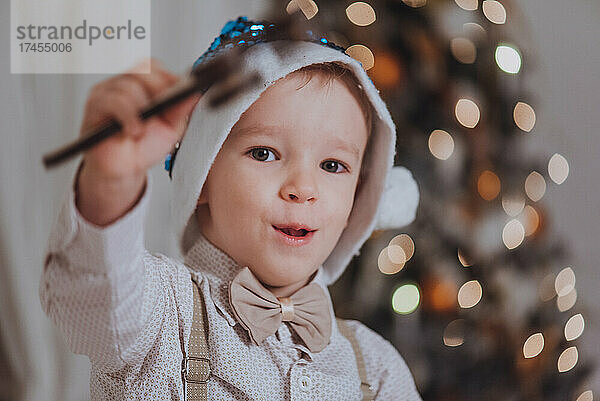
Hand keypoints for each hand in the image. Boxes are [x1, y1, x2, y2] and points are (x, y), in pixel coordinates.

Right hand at [79, 58, 199, 181]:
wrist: (123, 170)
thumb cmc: (144, 146)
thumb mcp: (170, 129)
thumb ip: (181, 110)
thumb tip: (195, 93)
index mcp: (141, 85)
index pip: (153, 66)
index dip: (167, 76)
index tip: (180, 92)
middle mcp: (122, 84)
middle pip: (141, 70)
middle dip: (157, 91)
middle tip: (162, 112)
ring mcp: (106, 93)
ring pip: (128, 87)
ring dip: (140, 110)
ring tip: (142, 131)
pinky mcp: (94, 106)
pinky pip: (112, 102)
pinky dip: (127, 116)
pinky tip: (133, 131)